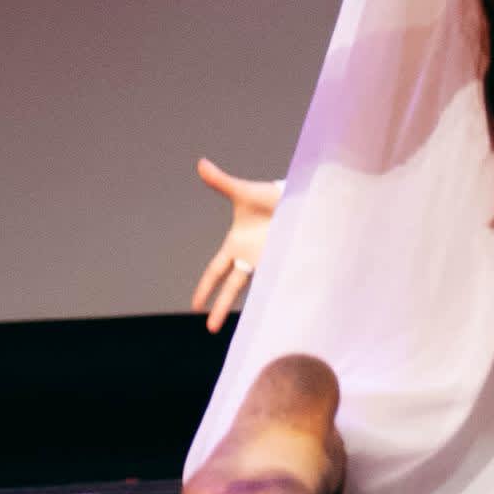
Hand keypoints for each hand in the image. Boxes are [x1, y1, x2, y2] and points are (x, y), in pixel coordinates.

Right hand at [189, 157, 280, 330]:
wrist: (298, 198)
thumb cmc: (268, 196)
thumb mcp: (243, 192)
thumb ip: (222, 181)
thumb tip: (201, 163)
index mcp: (235, 245)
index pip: (215, 272)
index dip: (205, 288)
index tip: (195, 306)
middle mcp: (249, 257)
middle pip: (231, 287)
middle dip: (220, 307)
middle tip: (210, 329)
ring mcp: (267, 261)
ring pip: (254, 291)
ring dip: (249, 306)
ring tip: (245, 328)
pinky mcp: (283, 261)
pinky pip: (277, 284)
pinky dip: (275, 298)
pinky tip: (275, 317)